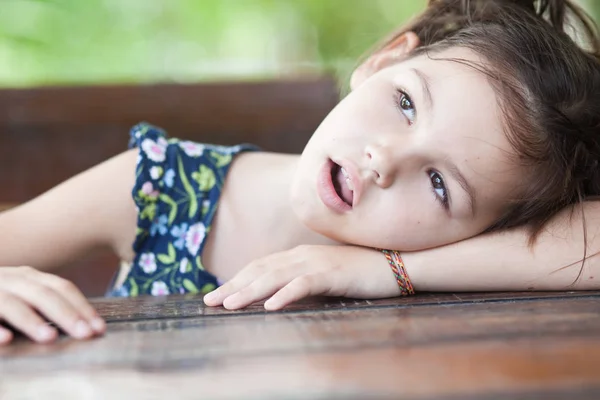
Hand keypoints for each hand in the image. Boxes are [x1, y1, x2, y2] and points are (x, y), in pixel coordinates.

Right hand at [0, 266, 105, 344]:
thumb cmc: (0, 295)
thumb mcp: (23, 291)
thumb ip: (46, 301)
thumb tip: (86, 320)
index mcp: (29, 276)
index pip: (62, 288)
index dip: (82, 306)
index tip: (99, 328)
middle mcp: (11, 279)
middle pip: (43, 294)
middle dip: (66, 314)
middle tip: (85, 334)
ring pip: (13, 303)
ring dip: (32, 321)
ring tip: (50, 338)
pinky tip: (7, 340)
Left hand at [203, 245, 400, 309]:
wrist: (396, 262)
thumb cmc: (360, 272)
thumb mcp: (325, 276)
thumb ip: (302, 281)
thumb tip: (278, 297)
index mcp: (299, 255)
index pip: (260, 266)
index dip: (237, 279)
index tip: (217, 294)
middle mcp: (303, 255)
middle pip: (260, 270)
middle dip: (233, 286)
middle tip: (209, 301)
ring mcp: (317, 263)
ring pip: (275, 277)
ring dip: (250, 291)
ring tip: (229, 305)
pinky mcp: (333, 274)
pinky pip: (305, 285)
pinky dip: (286, 294)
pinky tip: (271, 308)